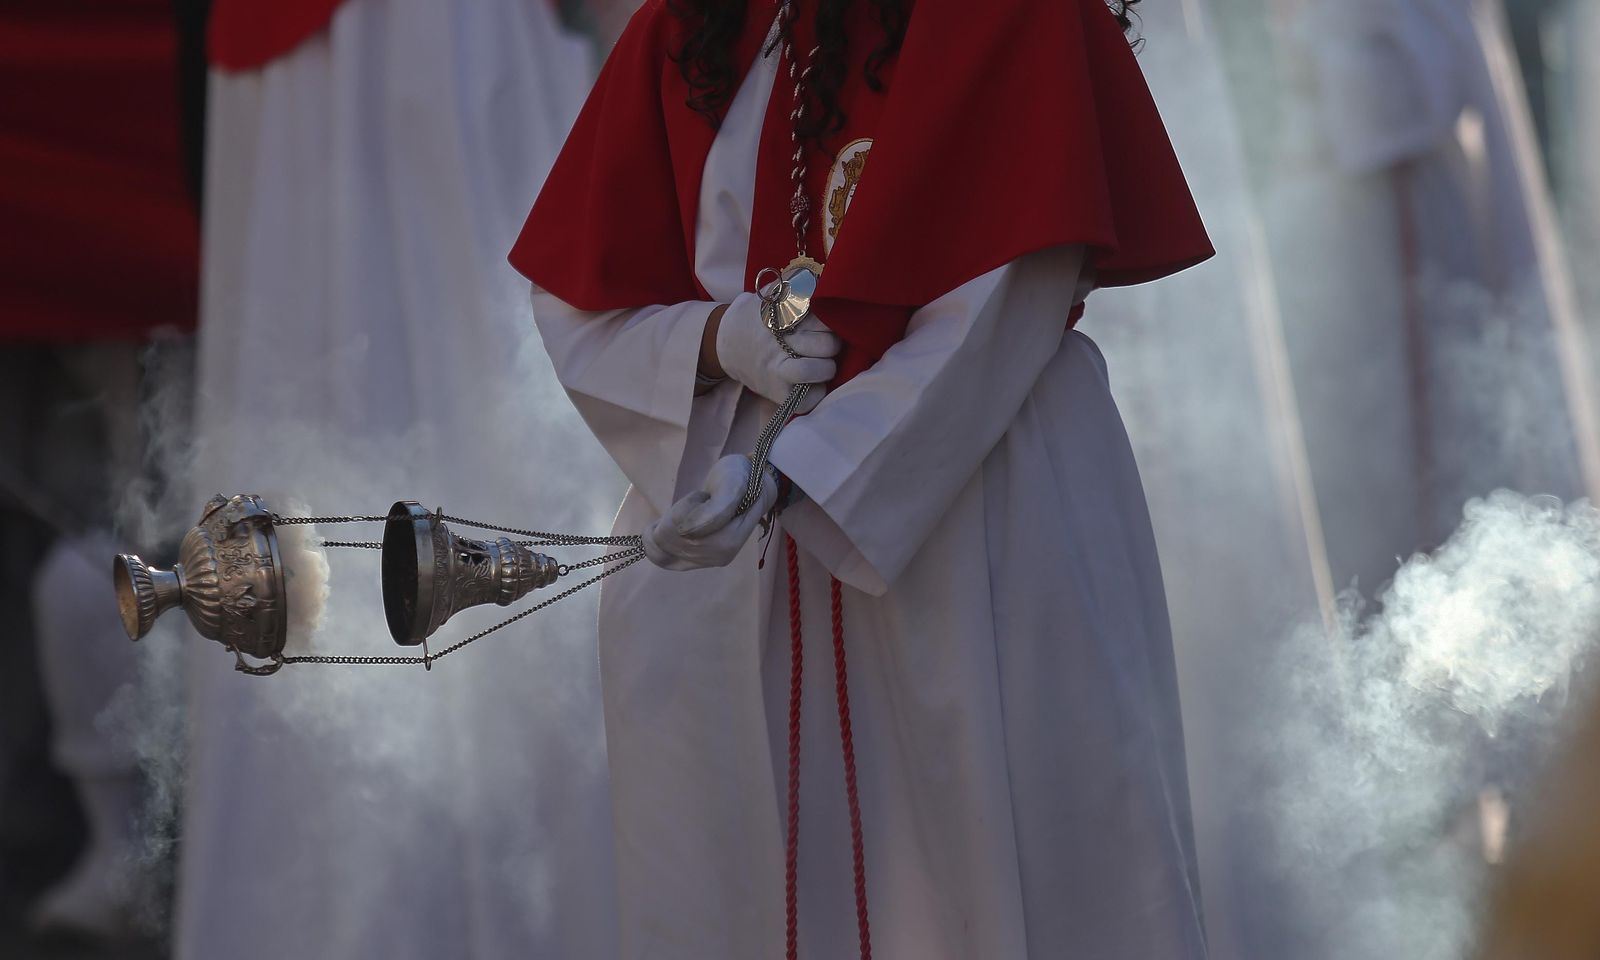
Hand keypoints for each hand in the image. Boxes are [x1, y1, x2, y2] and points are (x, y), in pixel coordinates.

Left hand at [643, 455, 778, 570]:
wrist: (750, 486)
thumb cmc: (741, 480)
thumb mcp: (732, 484)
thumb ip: (715, 509)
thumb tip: (685, 531)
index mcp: (729, 541)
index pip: (681, 528)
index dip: (684, 507)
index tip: (703, 496)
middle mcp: (717, 557)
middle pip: (668, 539)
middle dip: (673, 514)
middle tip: (696, 503)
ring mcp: (705, 562)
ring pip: (661, 547)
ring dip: (666, 524)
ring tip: (688, 512)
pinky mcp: (694, 563)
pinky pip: (661, 559)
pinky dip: (654, 542)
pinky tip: (662, 527)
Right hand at [712, 293, 838, 411]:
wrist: (725, 342)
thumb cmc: (759, 316)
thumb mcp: (773, 294)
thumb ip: (797, 286)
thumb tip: (822, 280)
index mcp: (783, 317)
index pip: (821, 319)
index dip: (830, 322)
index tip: (826, 324)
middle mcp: (780, 343)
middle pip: (827, 345)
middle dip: (833, 344)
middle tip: (827, 344)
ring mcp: (777, 370)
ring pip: (819, 370)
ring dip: (828, 367)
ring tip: (823, 364)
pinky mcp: (776, 392)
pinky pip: (809, 399)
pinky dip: (817, 392)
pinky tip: (813, 382)